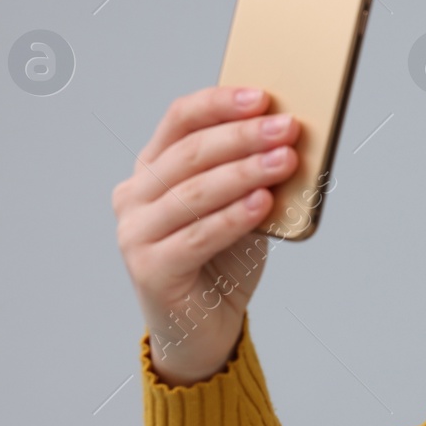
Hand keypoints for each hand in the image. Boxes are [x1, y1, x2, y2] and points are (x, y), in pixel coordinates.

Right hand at [112, 86, 299, 385]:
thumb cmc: (223, 262)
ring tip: (285, 160)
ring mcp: (135, 233)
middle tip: (286, 126)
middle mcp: (134, 196)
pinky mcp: (150, 269)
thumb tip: (290, 139)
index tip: (262, 95)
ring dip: (244, 172)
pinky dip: (234, 216)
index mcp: (152, 169)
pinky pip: (198, 235)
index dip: (220, 104)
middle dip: (243, 136)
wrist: (205, 330)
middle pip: (190, 153)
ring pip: (194, 192)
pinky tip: (263, 202)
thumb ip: (251, 176)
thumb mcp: (240, 208)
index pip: (180, 120)